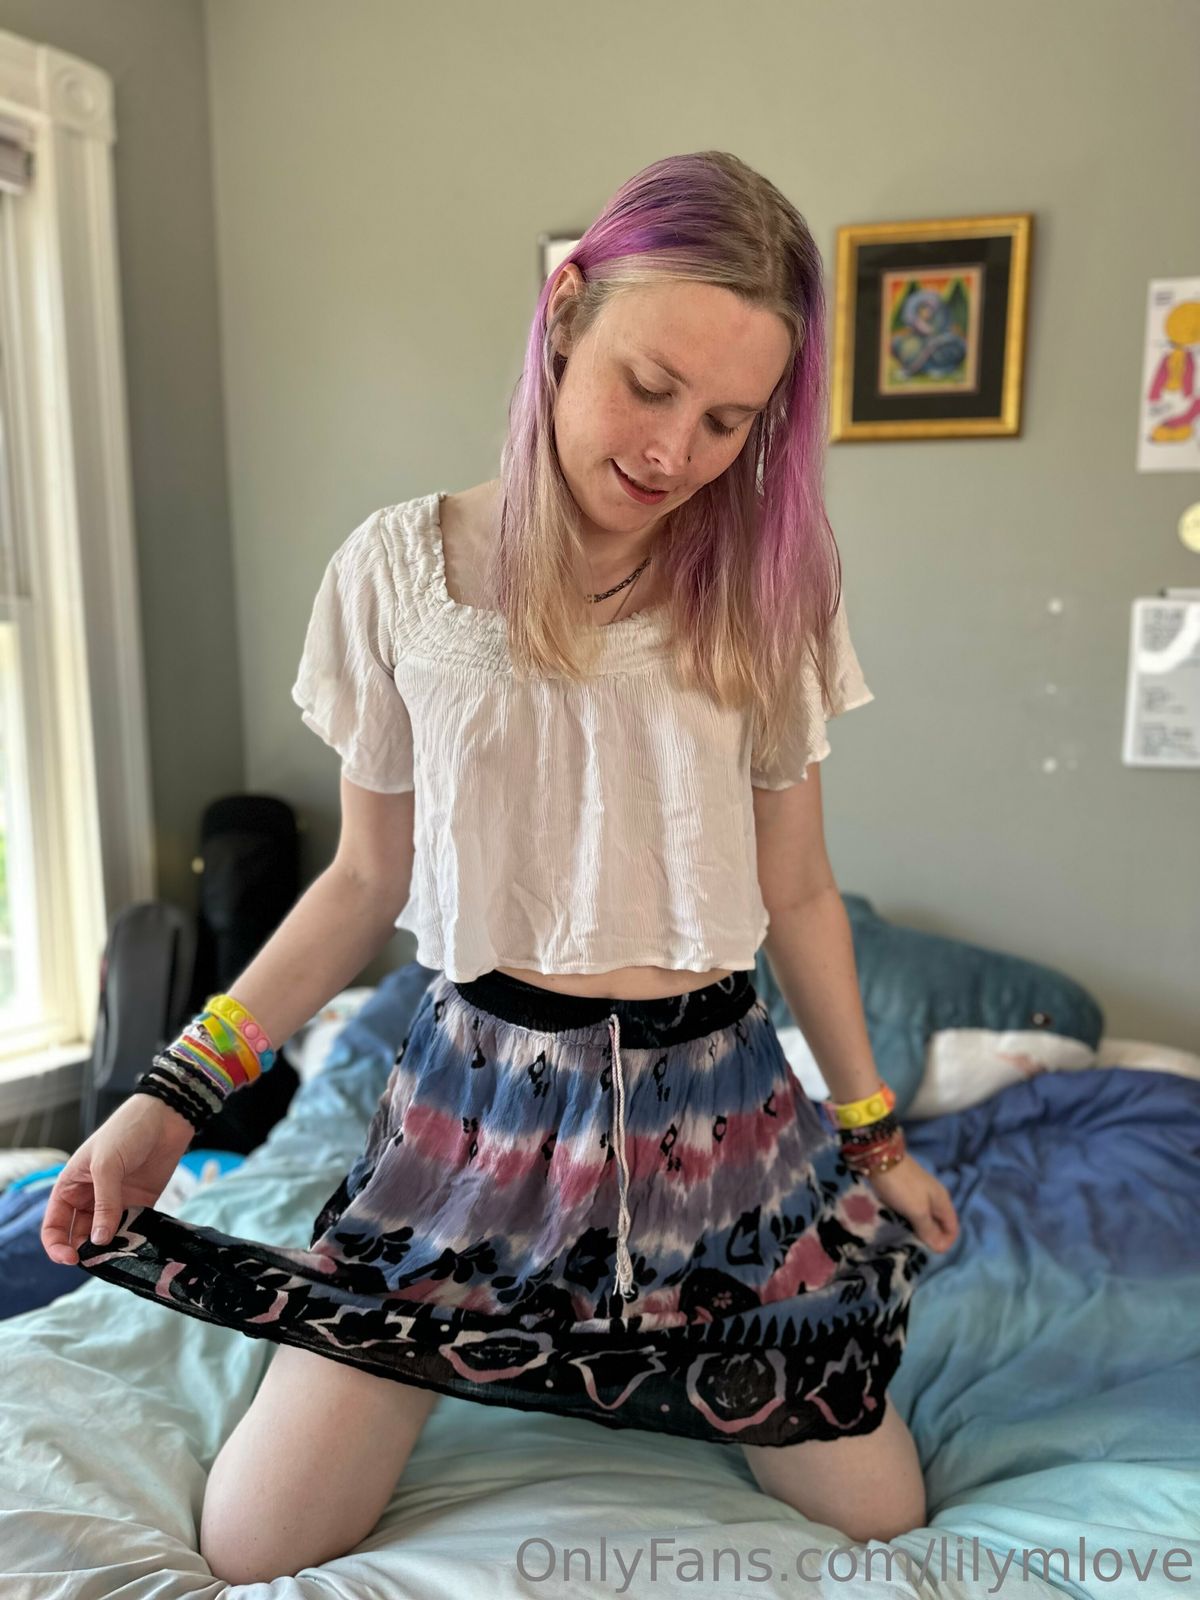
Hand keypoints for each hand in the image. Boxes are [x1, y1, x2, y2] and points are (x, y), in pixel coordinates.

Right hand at [40, 1094, 195, 1265]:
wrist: (165, 1117)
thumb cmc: (126, 1131)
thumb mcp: (107, 1165)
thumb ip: (104, 1203)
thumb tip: (99, 1240)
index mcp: (71, 1186)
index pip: (54, 1225)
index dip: (57, 1245)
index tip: (70, 1258)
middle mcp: (91, 1198)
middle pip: (81, 1236)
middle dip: (88, 1251)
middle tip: (102, 1259)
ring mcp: (116, 1202)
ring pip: (107, 1237)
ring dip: (112, 1249)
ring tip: (122, 1255)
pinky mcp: (141, 1204)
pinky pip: (133, 1229)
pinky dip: (134, 1240)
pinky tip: (139, 1246)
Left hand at [862, 1149, 959, 1253]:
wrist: (881, 1158)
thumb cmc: (902, 1186)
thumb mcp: (917, 1210)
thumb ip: (928, 1229)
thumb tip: (940, 1248)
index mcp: (943, 1201)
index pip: (953, 1228)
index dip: (946, 1243)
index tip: (930, 1252)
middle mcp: (937, 1197)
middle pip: (941, 1223)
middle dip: (934, 1238)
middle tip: (918, 1248)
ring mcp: (923, 1192)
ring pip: (928, 1217)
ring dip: (922, 1230)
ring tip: (910, 1239)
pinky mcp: (909, 1190)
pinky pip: (916, 1210)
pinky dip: (913, 1220)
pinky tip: (903, 1225)